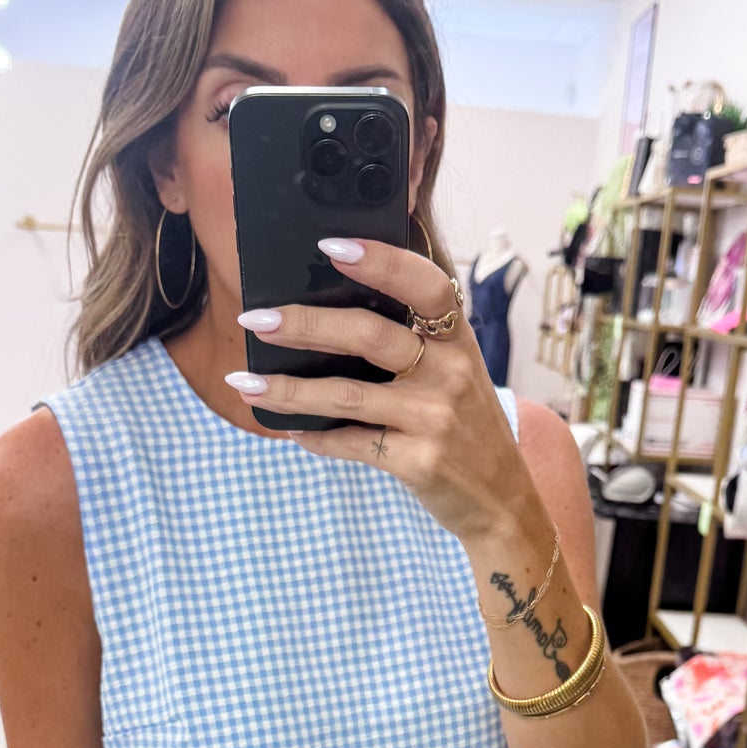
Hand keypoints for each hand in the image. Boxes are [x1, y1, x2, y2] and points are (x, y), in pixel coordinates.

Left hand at [224, 236, 538, 545]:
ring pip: (347, 394)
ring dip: (288, 387)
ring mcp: (434, 419)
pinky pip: (351, 442)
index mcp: (458, 340)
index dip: (381, 261)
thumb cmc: (466, 427)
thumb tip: (333, 310)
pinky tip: (288, 428)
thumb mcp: (458, 373)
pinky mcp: (418, 462)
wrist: (502, 501)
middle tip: (256, 318)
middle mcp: (450, 373)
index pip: (425, 285)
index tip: (329, 246)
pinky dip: (314, 436)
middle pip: (369, 335)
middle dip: (304, 324)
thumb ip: (417, 339)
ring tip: (245, 382)